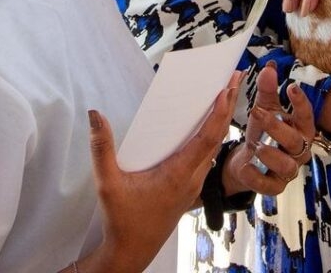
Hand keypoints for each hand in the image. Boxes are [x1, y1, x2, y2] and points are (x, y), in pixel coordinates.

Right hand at [81, 72, 240, 272]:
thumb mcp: (108, 184)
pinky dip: (213, 136)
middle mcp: (193, 178)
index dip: (218, 112)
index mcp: (179, 174)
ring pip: (215, 147)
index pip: (207, 138)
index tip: (226, 89)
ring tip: (226, 95)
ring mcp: (194, 184)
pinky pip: (208, 156)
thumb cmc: (122, 221)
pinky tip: (207, 125)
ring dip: (222, 120)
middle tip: (234, 78)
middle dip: (228, 107)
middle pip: (218, 137)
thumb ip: (101, 149)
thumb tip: (95, 114)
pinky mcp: (190, 188)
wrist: (131, 253)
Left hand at [221, 64, 316, 195]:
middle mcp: (299, 150)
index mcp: (300, 129)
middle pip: (294, 140)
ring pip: (286, 165)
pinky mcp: (275, 187)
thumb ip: (267, 89)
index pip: (306, 115)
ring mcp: (288, 170)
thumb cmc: (264, 132)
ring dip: (270, 153)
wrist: (249, 160)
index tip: (291, 87)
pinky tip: (247, 165)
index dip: (301, 102)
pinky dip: (256, 176)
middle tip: (258, 112)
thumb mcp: (265, 108)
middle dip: (276, 126)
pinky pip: (269, 185)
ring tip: (256, 143)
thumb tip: (269, 67)